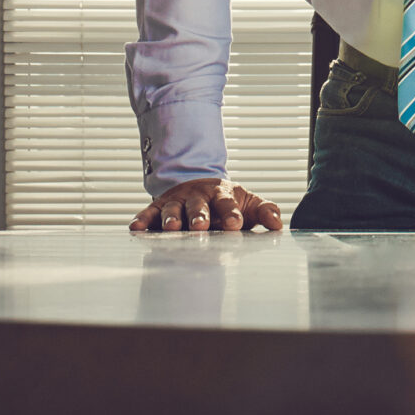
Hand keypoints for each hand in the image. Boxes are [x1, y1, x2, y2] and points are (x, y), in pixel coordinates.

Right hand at [129, 177, 283, 233]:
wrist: (199, 186)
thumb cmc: (227, 201)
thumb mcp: (247, 202)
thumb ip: (264, 211)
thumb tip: (278, 224)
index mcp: (221, 195)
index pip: (227, 204)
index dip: (232, 214)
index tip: (236, 225)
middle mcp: (198, 197)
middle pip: (198, 206)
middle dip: (200, 216)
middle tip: (202, 227)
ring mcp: (178, 201)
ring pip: (173, 209)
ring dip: (172, 218)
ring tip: (172, 228)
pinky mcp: (159, 207)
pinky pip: (149, 213)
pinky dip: (142, 220)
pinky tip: (136, 229)